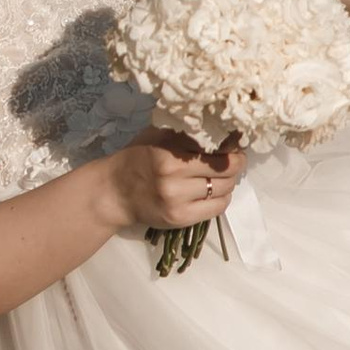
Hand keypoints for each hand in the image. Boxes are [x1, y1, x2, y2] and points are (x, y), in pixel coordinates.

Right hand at [109, 129, 245, 235]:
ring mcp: (177, 200)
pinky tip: (214, 192)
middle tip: (233, 159)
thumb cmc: (138, 157)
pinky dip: (222, 199)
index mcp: (168, 153)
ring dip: (229, 181)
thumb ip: (187, 132)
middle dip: (235, 163)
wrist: (115, 191)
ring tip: (221, 176)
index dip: (232, 146)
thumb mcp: (158, 135)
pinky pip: (217, 208)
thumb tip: (225, 130)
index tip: (234, 144)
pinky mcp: (180, 218)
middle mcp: (173, 177)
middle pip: (226, 169)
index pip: (216, 147)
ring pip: (225, 189)